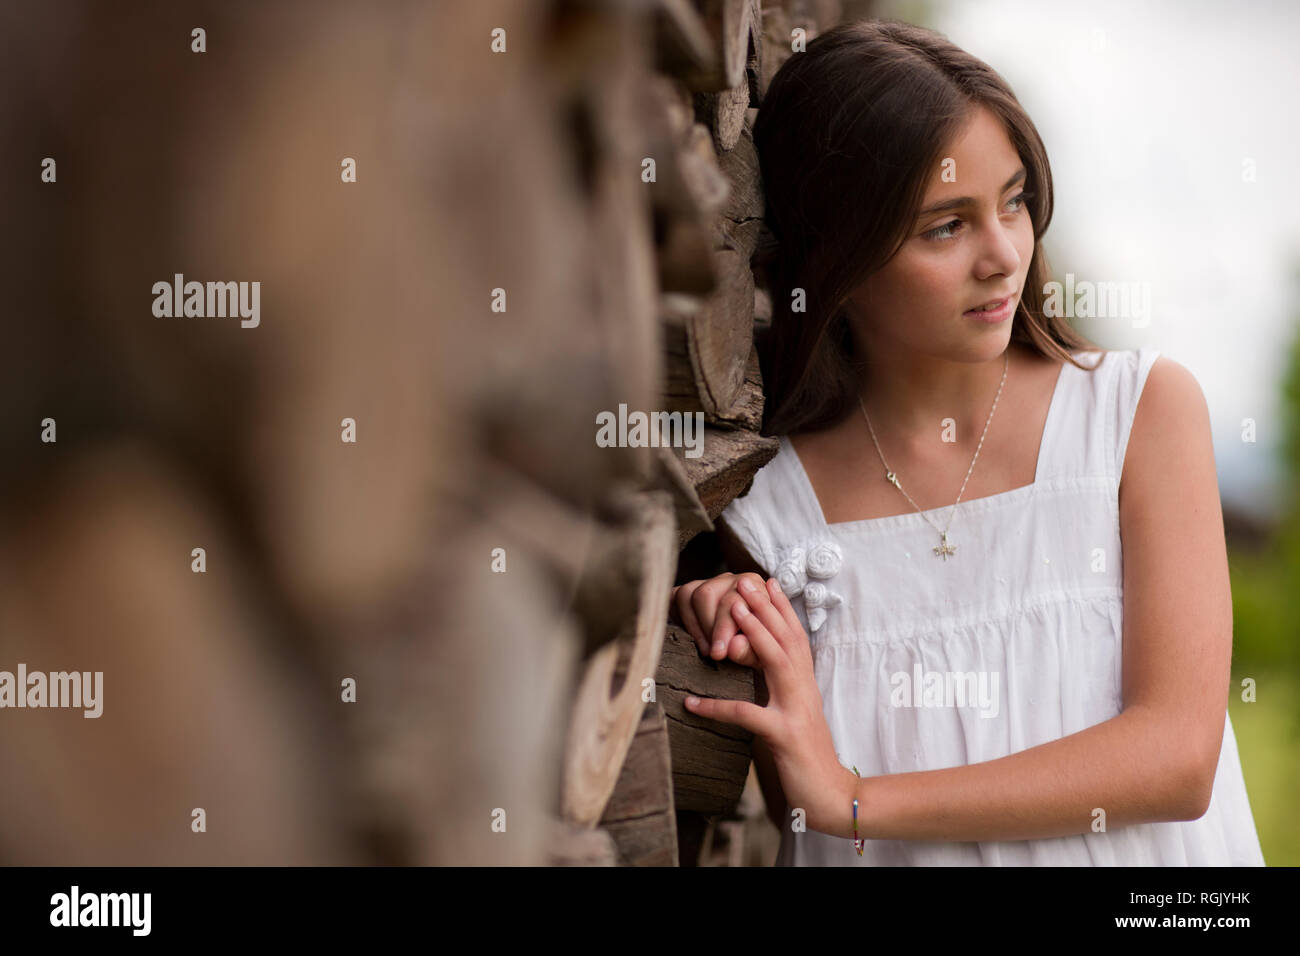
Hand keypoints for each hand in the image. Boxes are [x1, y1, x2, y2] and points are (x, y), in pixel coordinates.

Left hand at [681, 576, 854, 837]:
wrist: (833, 799)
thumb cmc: (807, 759)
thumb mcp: (793, 719)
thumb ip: (778, 694)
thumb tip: (756, 674)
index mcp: (806, 687)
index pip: (796, 638)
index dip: (782, 608)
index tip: (767, 581)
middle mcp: (805, 692)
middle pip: (787, 639)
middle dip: (766, 607)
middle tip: (745, 580)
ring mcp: (796, 713)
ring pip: (777, 662)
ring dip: (755, 633)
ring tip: (732, 610)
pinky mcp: (784, 737)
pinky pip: (747, 716)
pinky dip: (718, 707)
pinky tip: (693, 702)